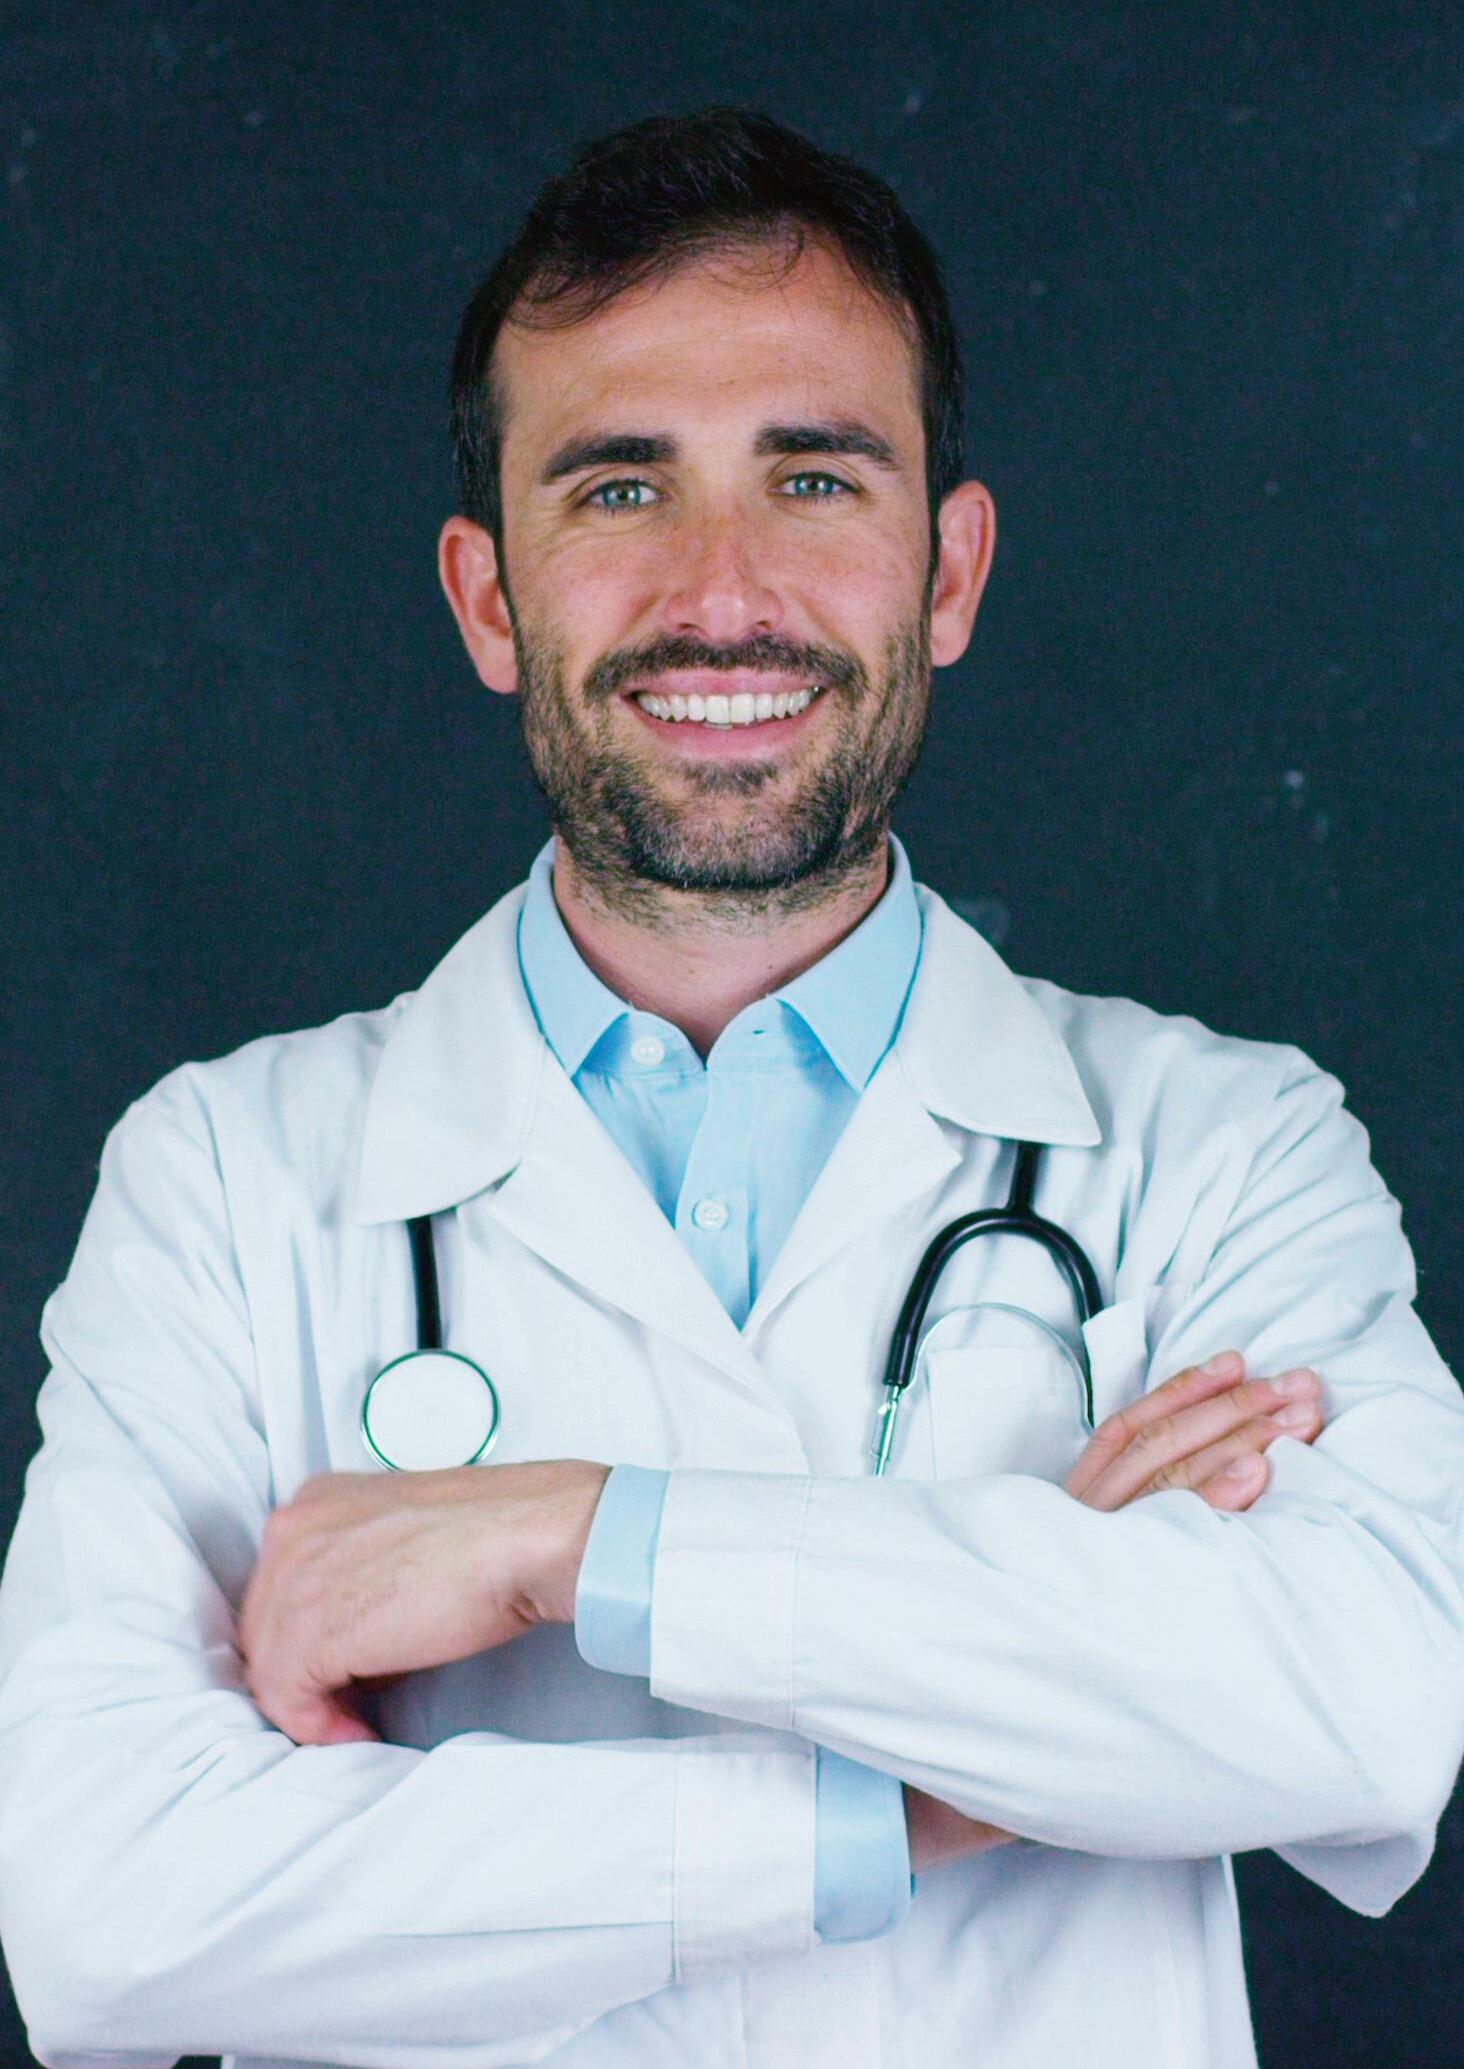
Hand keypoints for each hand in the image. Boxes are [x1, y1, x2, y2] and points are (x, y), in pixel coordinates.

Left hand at [238, 1460, 608, 1746]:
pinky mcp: (310, 1630)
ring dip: (312, 1703)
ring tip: (358, 1720)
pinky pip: (285, 1698)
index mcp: (317, 1500)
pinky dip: (317, 1726)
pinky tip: (359, 1731)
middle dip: (304, 1669)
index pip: (281, 1586)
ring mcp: (295, 1577)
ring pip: (270, 1664)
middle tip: (349, 1702)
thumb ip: (362, 1572)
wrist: (525, 1537)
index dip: (308, 1636)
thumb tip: (355, 1640)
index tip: (341, 1669)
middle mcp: (294, 1528)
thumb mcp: (405, 1537)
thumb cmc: (491, 1534)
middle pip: (266, 1624)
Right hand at [906, 1351, 1324, 1869]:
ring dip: (1238, 1437)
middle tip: (1298, 1386)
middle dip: (1236, 1410)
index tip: (1238, 1364)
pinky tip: (1256, 1476)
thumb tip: (1188, 1490)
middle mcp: (1076, 1525)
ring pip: (1168, 1479)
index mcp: (1068, 1511)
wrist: (974, 1725)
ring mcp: (1089, 1556)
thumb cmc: (1035, 1654)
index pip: (1128, 1431)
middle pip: (1161, 1447)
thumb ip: (1110, 1536)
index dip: (1183, 1391)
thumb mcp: (1070, 1577)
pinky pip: (1162, 1535)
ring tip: (1293, 1415)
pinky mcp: (1105, 1595)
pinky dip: (1212, 1499)